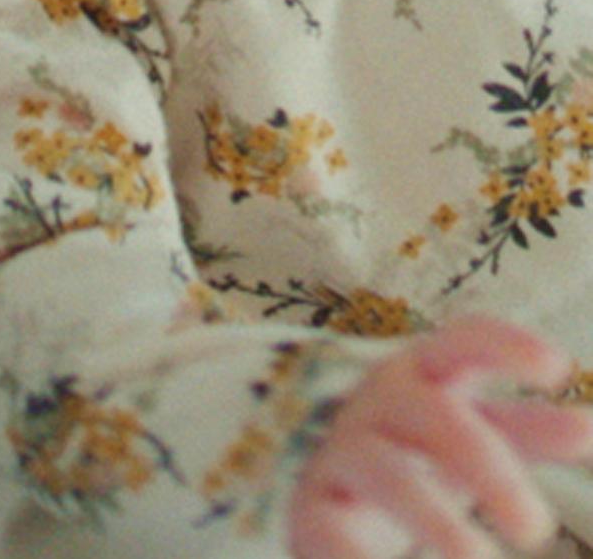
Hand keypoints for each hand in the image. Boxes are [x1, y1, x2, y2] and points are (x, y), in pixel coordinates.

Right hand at [288, 315, 592, 558]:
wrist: (331, 495)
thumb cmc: (419, 454)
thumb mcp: (474, 435)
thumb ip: (527, 431)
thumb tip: (588, 426)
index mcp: (423, 373)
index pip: (462, 342)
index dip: (505, 346)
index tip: (556, 368)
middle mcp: (381, 403)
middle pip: (436, 417)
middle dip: (488, 467)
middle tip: (536, 529)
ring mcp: (344, 453)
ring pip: (386, 473)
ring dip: (435, 516)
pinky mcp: (314, 509)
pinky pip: (331, 527)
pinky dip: (356, 554)